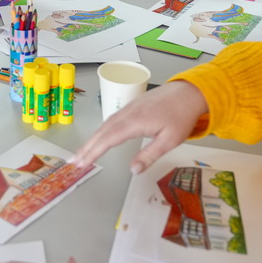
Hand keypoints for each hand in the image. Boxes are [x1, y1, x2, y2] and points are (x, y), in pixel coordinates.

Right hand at [72, 80, 207, 173]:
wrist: (188, 92)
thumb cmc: (181, 116)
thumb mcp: (170, 140)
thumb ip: (149, 155)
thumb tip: (133, 170)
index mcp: (135, 122)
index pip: (109, 139)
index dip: (93, 152)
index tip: (82, 163)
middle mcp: (127, 113)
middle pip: (102, 131)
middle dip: (87, 147)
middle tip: (74, 161)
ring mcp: (128, 108)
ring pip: (105, 124)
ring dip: (92, 139)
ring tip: (82, 153)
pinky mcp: (131, 106)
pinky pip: (111, 119)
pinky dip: (101, 130)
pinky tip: (99, 138)